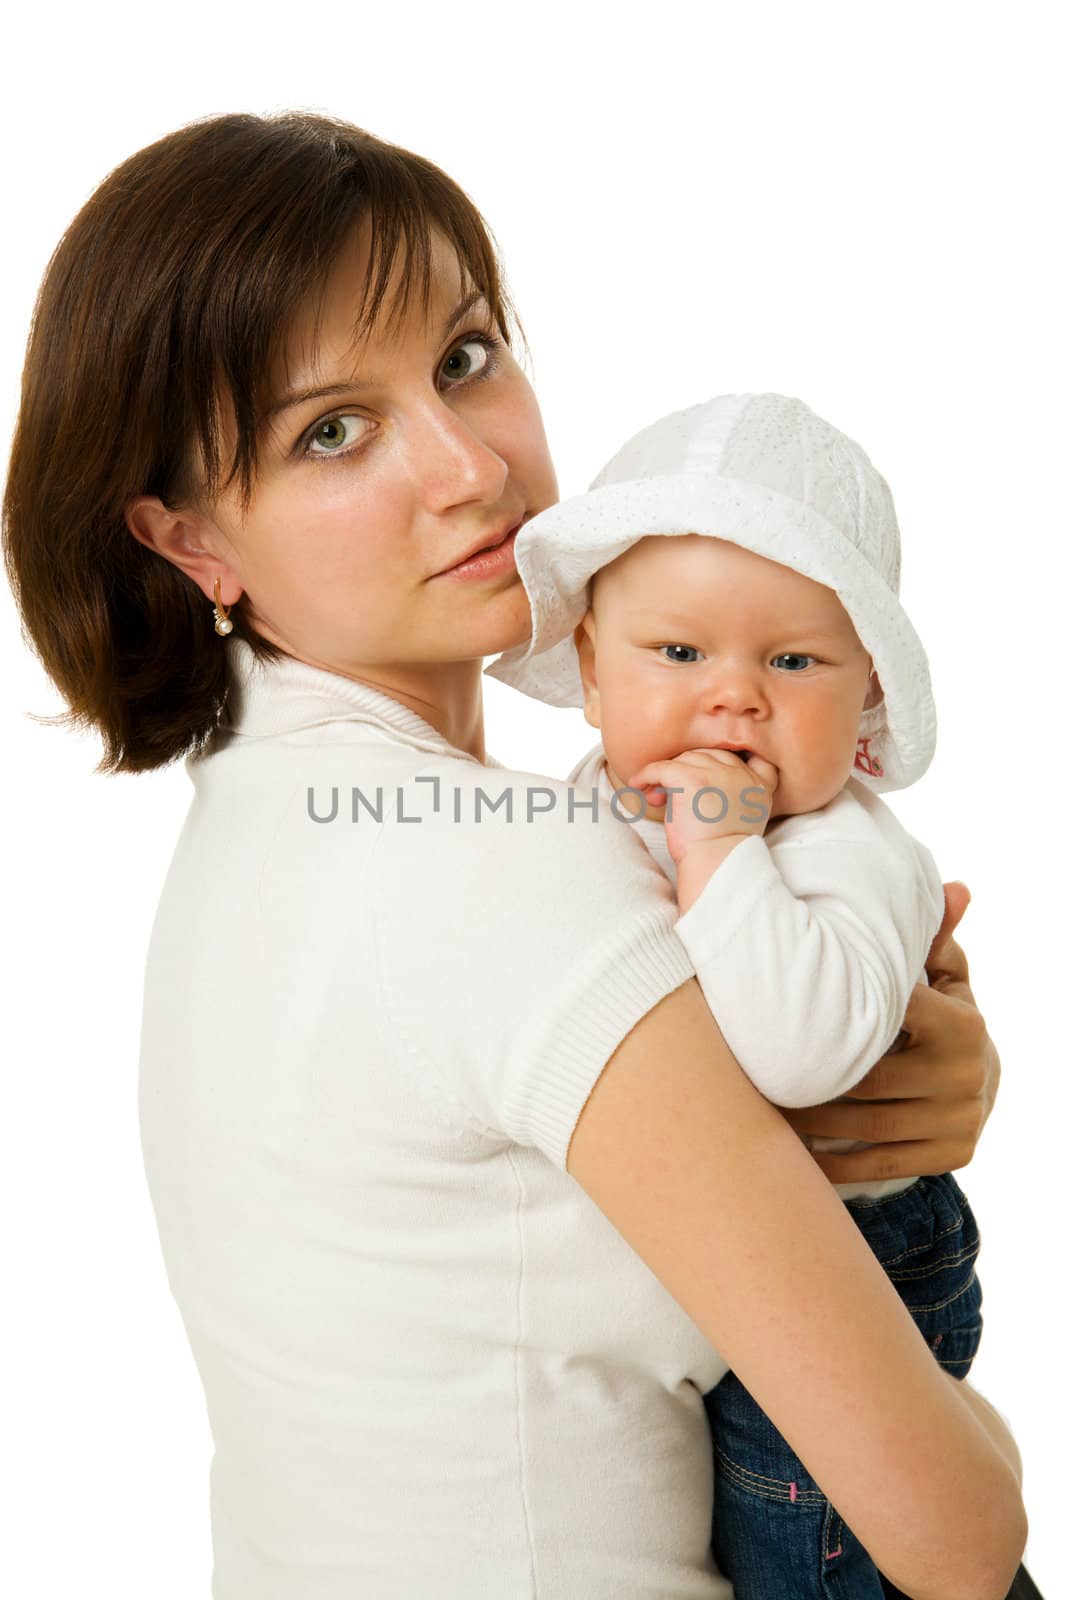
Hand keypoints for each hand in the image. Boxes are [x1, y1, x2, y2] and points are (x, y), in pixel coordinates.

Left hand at [626, 748, 777, 865]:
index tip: (703, 777)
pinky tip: (637, 785)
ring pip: (684, 759)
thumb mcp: (744, 819)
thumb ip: (734, 795)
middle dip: (688, 770)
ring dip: (668, 776)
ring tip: (657, 799)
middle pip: (708, 755)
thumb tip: (696, 784)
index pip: (742, 756)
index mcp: (759, 784)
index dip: (719, 763)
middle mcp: (741, 773)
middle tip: (671, 793)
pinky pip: (661, 767)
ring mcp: (717, 773)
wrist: (716, 865)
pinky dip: (646, 775)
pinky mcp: (692, 778)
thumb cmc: (723, 851)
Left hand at [778, 883, 1000, 1181]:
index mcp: (961, 1024)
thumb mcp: (944, 977)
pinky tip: (793, 1157)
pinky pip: (879, 1164)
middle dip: (807, 1077)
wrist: (982, 1087)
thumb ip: (933, 939)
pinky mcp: (950, 1156)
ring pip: (865, 1123)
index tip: (778, 1015)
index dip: (833, 1016)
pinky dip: (833, 1163)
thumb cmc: (941, 1017)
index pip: (889, 1016)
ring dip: (808, 1120)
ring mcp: (957, 1119)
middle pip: (867, 1078)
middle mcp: (965, 1074)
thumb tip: (954, 887)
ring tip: (760, 1106)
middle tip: (749, 1070)